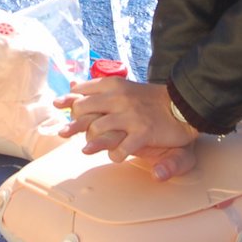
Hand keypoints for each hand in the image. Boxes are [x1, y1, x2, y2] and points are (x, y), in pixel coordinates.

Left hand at [54, 77, 197, 176]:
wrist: (182, 105)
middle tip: (65, 133)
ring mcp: (131, 116)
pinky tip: (116, 156)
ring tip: (88, 150)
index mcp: (114, 85)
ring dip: (93, 143)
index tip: (58, 105)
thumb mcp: (123, 88)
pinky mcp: (143, 132)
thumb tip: (72, 84)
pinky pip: (121, 148)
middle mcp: (119, 98)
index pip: (83, 92)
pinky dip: (116, 155)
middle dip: (74, 124)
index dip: (70, 100)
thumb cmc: (149, 101)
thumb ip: (99, 89)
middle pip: (85, 110)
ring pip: (99, 130)